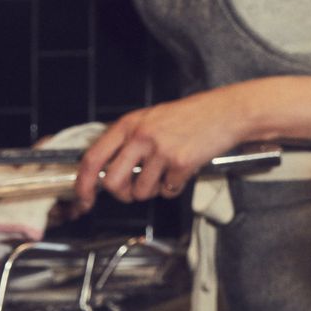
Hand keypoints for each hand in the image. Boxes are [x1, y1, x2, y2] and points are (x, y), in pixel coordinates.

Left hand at [73, 88, 247, 211]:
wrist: (226, 111)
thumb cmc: (191, 115)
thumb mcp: (151, 119)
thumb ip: (129, 140)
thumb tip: (108, 169)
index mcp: (129, 124)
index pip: (93, 158)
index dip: (83, 183)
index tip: (84, 198)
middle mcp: (141, 136)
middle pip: (113, 182)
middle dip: (123, 194)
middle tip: (133, 191)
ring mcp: (161, 150)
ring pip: (141, 191)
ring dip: (153, 191)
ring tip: (166, 174)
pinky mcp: (181, 162)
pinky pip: (168, 190)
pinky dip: (174, 187)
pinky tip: (183, 171)